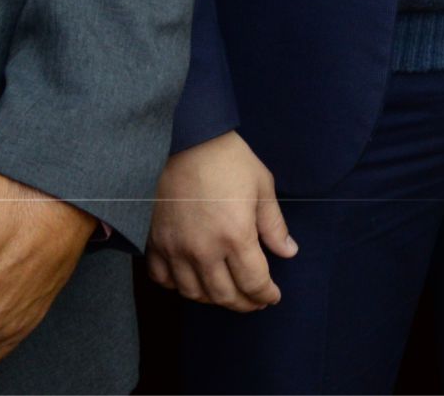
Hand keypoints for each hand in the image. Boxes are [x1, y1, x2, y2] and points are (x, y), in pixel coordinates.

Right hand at [142, 130, 294, 312]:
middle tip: (255, 301)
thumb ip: (274, 225)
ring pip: (194, 293)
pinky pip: (163, 278)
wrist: (183, 140)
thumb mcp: (261, 186)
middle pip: (225, 296)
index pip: (254, 283)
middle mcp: (204, 249)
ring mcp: (176, 248)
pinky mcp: (155, 242)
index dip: (266, 295)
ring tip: (227, 292)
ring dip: (214, 299)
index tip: (273, 296)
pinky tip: (192, 280)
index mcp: (235, 236)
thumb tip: (288, 251)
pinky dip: (178, 286)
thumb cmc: (227, 159)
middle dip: (245, 303)